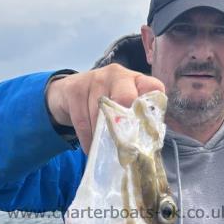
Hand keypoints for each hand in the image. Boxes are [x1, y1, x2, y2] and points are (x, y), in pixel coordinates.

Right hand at [46, 63, 164, 153]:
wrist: (70, 93)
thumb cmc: (105, 104)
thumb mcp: (123, 106)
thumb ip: (136, 119)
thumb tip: (144, 148)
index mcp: (135, 80)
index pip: (152, 87)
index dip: (151, 108)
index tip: (146, 128)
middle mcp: (117, 75)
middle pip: (125, 98)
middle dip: (124, 123)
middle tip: (123, 144)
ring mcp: (95, 79)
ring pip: (100, 114)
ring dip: (102, 137)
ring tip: (104, 149)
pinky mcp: (75, 89)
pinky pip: (83, 121)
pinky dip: (88, 139)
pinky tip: (90, 147)